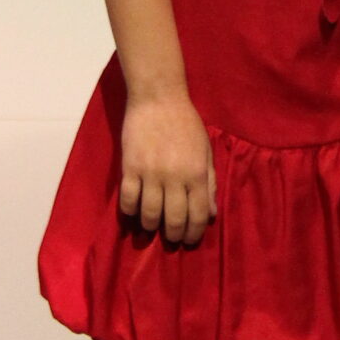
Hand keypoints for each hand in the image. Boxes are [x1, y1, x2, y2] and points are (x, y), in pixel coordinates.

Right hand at [119, 92, 217, 245]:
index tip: (189, 240)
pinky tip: (133, 212)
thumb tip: (211, 214)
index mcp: (197, 174)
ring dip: (150, 226)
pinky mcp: (130, 167)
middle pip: (174, 219)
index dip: (193, 233)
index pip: (198, 214)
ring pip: (149, 213)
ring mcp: (151, 173)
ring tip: (151, 227)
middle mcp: (175, 177)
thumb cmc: (186, 123)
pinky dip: (130, 211)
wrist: (158, 98)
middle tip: (171, 238)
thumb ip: (210, 183)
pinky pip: (128, 198)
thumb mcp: (205, 151)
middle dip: (173, 235)